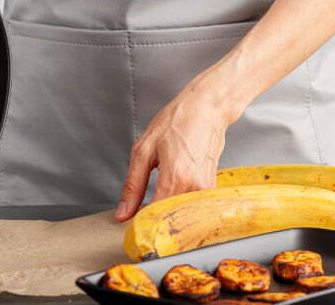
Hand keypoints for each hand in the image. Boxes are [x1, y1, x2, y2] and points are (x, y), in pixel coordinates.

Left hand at [115, 74, 238, 221]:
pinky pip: (192, 207)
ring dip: (167, 217)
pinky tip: (169, 197)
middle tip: (139, 217)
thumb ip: (132, 186)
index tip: (130, 226)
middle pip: (171, 222)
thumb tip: (123, 213)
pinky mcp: (212, 189)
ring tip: (153, 205)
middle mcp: (195, 188)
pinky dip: (178, 207)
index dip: (142, 225)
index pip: (156, 218)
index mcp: (176, 178)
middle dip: (154, 225)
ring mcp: (206, 190)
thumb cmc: (177, 122)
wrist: (207, 108)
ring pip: (182, 217)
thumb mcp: (144, 150)